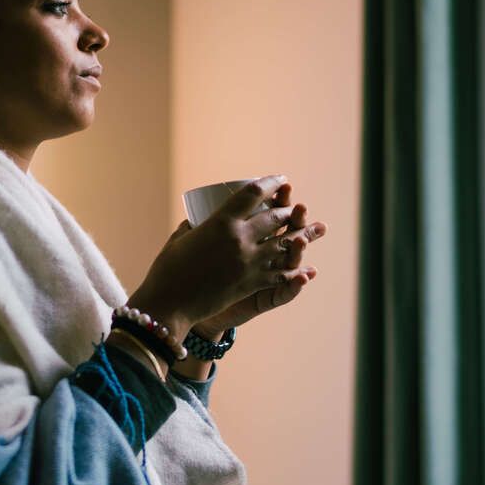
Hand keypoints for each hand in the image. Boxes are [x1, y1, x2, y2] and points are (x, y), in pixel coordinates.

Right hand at [126, 175, 314, 339]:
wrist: (170, 304)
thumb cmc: (168, 269)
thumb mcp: (180, 238)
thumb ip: (193, 226)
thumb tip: (196, 218)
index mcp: (221, 221)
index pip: (253, 193)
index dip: (271, 183)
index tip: (281, 179)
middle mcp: (240, 238)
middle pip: (275, 217)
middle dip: (289, 210)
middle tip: (295, 208)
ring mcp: (249, 262)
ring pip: (285, 244)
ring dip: (303, 236)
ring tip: (317, 229)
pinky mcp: (252, 283)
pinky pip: (280, 274)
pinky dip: (293, 270)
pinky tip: (303, 268)